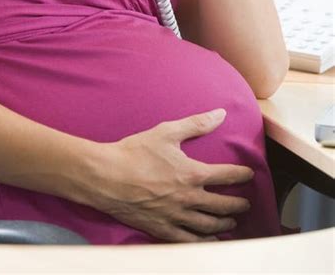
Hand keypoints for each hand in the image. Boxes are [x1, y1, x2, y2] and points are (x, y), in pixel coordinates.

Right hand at [91, 108, 252, 241]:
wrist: (106, 177)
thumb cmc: (135, 152)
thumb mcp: (167, 132)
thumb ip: (196, 124)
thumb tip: (220, 114)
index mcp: (192, 174)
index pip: (226, 175)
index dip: (241, 174)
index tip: (249, 174)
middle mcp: (189, 198)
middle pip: (222, 205)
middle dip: (237, 204)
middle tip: (245, 203)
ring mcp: (176, 216)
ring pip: (209, 225)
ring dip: (224, 224)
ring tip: (232, 223)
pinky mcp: (162, 228)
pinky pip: (189, 240)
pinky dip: (203, 241)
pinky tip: (210, 241)